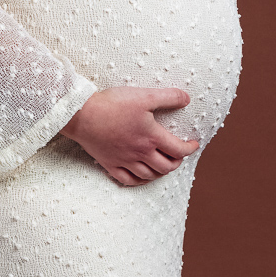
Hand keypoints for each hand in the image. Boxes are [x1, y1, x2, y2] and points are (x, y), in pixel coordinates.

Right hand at [62, 87, 199, 185]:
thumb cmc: (112, 104)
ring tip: (163, 165)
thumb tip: (187, 98)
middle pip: (166, 167)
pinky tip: (141, 176)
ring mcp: (125, 161)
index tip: (193, 144)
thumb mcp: (144, 95)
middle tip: (178, 155)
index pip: (178, 149)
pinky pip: (128, 180)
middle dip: (177, 162)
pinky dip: (139, 181)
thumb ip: (168, 97)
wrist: (82, 114)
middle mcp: (140, 153)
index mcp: (151, 137)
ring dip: (160, 172)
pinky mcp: (110, 164)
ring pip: (149, 176)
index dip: (190, 148)